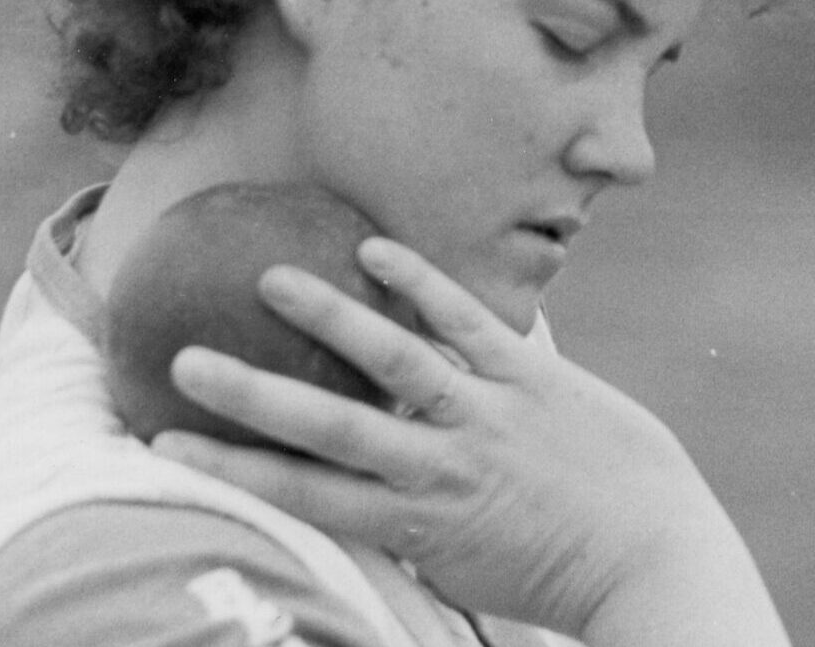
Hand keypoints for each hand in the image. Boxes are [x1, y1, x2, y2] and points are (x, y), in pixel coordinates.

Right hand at [151, 239, 738, 640]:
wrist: (650, 555)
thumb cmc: (552, 567)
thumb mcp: (461, 563)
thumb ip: (407, 523)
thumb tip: (354, 496)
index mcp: (411, 525)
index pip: (301, 496)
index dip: (229, 467)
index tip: (164, 440)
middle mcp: (437, 468)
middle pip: (326, 427)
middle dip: (250, 394)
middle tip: (184, 360)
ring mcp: (485, 417)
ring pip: (394, 359)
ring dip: (330, 316)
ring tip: (272, 276)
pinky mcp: (531, 377)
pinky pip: (468, 323)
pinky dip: (421, 284)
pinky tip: (375, 246)